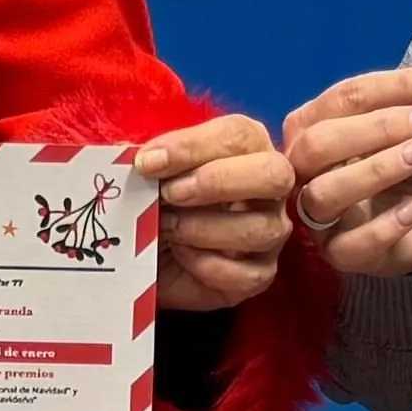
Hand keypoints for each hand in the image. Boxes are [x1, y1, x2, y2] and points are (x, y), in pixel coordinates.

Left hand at [131, 113, 291, 314]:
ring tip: (166, 228)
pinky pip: (246, 274)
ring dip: (203, 229)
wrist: (145, 257)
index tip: (148, 163)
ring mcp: (271, 232)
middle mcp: (269, 188)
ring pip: (261, 229)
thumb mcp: (148, 176)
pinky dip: (207, 266)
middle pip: (273, 175)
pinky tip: (181, 256)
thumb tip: (138, 156)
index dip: (192, 147)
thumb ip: (149, 160)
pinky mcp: (260, 274)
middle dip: (217, 182)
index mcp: (247, 149)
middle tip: (169, 194)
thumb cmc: (155, 203)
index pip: (238, 136)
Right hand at [284, 61, 411, 278]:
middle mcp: (305, 168)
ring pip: (324, 192)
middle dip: (378, 126)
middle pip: (319, 142)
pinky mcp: (340, 254)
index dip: (398, 86)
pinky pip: (348, 246)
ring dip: (375, 169)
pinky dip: (382, 227)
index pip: (346, 97)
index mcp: (315, 124)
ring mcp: (318, 215)